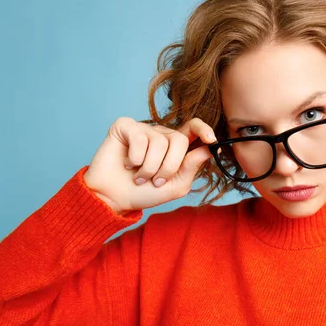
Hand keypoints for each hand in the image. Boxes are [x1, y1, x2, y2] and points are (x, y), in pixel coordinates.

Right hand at [83, 117, 215, 214]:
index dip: (204, 130)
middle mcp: (161, 134)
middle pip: (179, 140)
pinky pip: (139, 137)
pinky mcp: (125, 126)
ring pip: (159, 142)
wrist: (114, 199)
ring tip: (138, 176)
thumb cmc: (144, 192)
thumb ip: (191, 167)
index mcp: (176, 147)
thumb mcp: (175, 186)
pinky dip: (134, 158)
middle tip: (155, 180)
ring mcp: (143, 129)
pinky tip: (127, 164)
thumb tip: (208, 149)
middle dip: (169, 166)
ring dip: (148, 167)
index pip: (194, 128)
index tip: (211, 140)